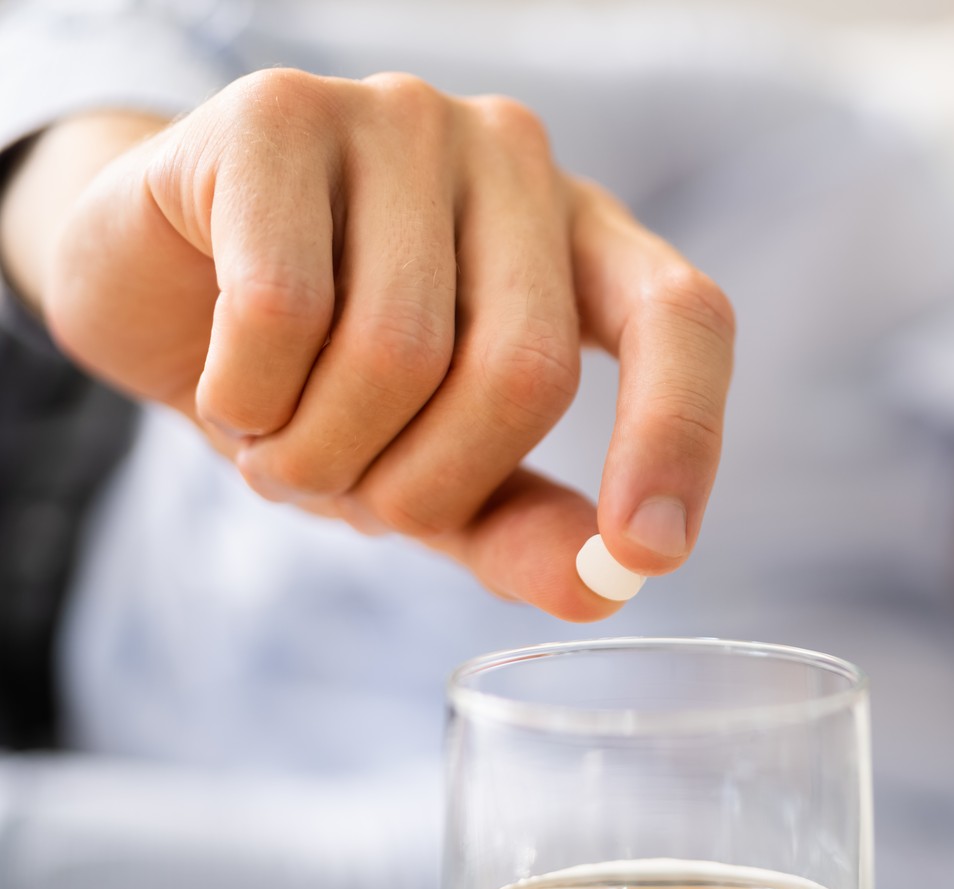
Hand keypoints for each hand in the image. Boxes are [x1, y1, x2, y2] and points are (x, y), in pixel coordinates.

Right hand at [5, 69, 733, 619]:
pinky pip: (283, 310)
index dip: (680, 435)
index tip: (650, 555)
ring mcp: (403, 120)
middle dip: (428, 485)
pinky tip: (231, 387)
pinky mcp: (279, 112)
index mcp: (584, 239)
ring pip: (397, 350)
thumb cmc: (320, 379)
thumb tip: (603, 590)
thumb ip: (522, 528)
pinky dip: (248, 398)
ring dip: (319, 455)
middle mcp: (514, 160)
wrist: (151, 282)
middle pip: (525, 369)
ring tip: (278, 440)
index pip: (682, 318)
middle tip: (355, 498)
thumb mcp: (434, 474)